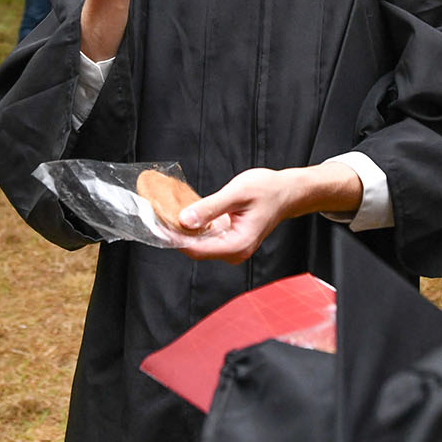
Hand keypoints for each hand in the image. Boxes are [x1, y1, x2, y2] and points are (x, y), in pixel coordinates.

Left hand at [173, 161, 362, 263]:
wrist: (287, 192)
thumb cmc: (268, 190)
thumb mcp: (237, 193)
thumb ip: (211, 208)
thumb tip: (184, 220)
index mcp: (237, 244)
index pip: (196, 249)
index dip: (173, 237)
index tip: (156, 224)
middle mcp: (233, 251)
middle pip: (194, 248)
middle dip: (174, 234)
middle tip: (154, 215)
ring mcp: (230, 247)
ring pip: (197, 243)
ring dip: (181, 230)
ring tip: (163, 213)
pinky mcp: (227, 240)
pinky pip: (203, 237)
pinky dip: (191, 226)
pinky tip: (181, 213)